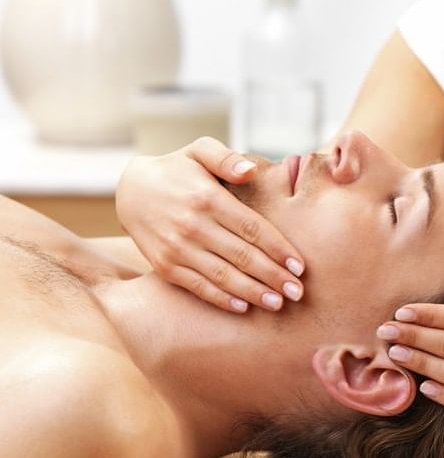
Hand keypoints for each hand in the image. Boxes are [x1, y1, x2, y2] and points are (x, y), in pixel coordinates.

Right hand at [116, 137, 304, 312]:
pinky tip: (244, 307)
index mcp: (208, 198)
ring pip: (223, 275)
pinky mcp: (165, 266)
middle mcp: (193, 225)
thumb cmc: (176, 169)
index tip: (299, 266)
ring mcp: (177, 248)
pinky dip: (222, 299)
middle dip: (273, 276)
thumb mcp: (199, 150)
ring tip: (278, 303)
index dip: (278, 249)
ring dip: (253, 292)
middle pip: (242, 255)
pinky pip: (198, 286)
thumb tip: (250, 170)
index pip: (252, 228)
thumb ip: (226, 158)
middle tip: (298, 292)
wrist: (130, 191)